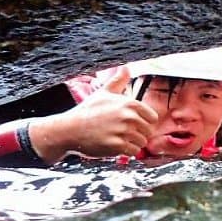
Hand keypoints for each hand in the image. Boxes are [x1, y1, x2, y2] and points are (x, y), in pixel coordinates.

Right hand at [28, 66, 158, 162]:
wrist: (68, 130)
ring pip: (141, 143)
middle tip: (122, 133)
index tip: (132, 124)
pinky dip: (126, 152)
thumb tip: (125, 68)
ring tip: (116, 138)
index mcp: (130, 104)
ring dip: (131, 144)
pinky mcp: (116, 146)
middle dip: (138, 134)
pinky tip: (114, 146)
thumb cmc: (87, 111)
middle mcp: (128, 117)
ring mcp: (122, 132)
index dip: (144, 123)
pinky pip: (133, 152)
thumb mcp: (103, 93)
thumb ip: (118, 81)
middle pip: (148, 132)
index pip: (153, 118)